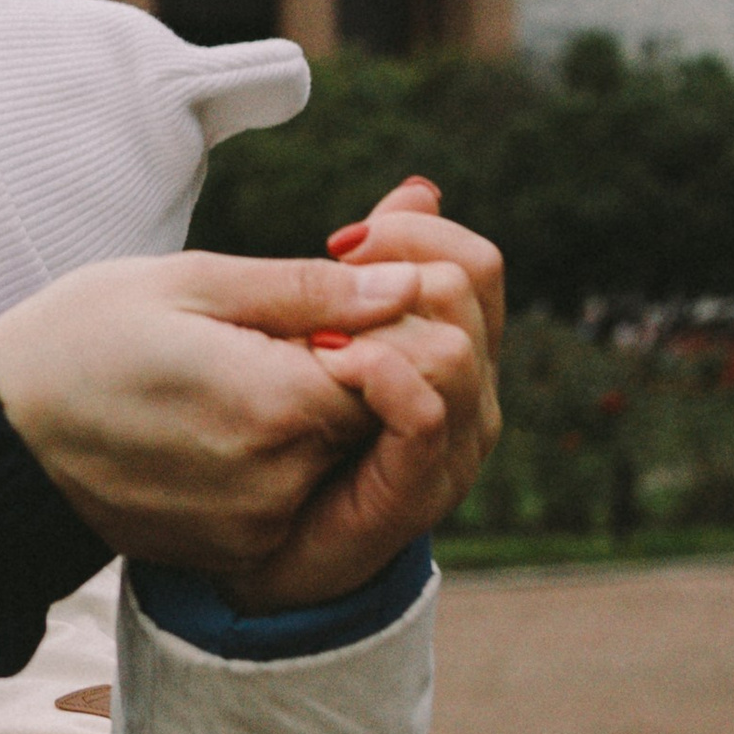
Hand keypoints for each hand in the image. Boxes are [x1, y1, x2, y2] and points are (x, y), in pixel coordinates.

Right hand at [0, 252, 419, 588]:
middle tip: (263, 330)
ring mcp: (256, 526)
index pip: (397, 363)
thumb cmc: (83, 337)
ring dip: (310, 410)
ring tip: (228, 371)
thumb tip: (405, 282)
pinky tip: (213, 417)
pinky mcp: (236, 550)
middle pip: (374, 415)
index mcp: (273, 405)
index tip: (319, 298)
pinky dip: (277, 453)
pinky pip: (295, 494)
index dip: (376, 320)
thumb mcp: (188, 284)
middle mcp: (278, 483)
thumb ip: (307, 289)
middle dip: (348, 363)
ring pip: (336, 456)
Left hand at [228, 177, 504, 610]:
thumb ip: (371, 268)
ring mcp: (453, 445)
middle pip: (469, 290)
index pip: (477, 263)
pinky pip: (424, 411)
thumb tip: (419, 189)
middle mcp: (472, 395)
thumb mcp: (322, 325)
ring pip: (453, 346)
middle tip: (318, 281)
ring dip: (378, 323)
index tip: (340, 240)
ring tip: (312, 334)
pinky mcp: (419, 488)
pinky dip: (379, 374)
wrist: (257, 543)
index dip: (413, 234)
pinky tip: (327, 363)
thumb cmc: (288, 426)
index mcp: (457, 349)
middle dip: (392, 269)